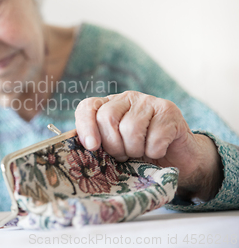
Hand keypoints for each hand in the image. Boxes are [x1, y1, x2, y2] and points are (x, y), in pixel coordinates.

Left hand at [74, 91, 222, 200]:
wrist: (178, 159)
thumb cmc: (141, 155)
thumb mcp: (114, 149)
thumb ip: (97, 144)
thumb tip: (79, 149)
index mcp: (108, 105)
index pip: (88, 107)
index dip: (85, 126)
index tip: (92, 147)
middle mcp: (127, 98)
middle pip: (107, 117)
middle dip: (113, 145)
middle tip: (123, 155)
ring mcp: (149, 101)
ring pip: (131, 128)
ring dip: (135, 150)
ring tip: (141, 152)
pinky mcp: (169, 111)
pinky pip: (154, 137)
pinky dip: (155, 151)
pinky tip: (158, 150)